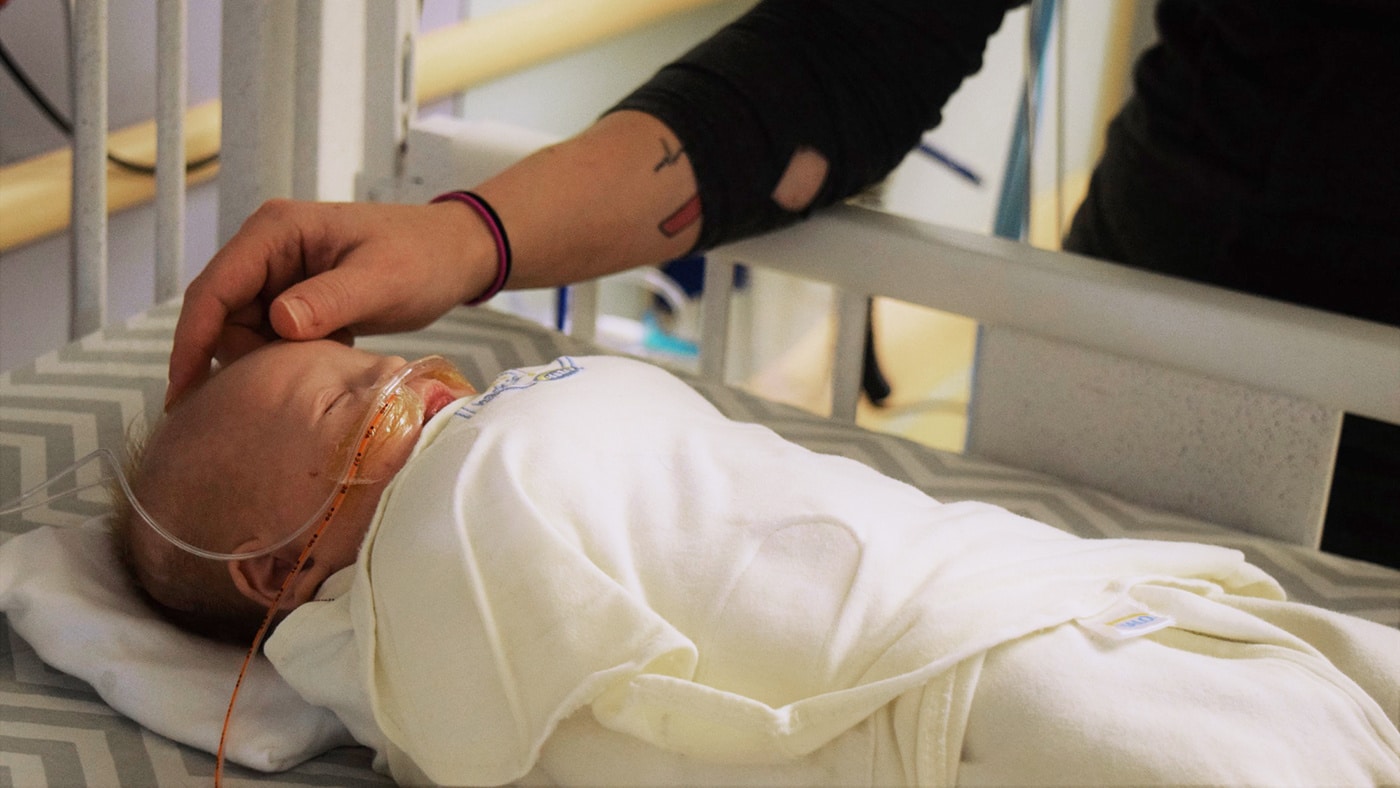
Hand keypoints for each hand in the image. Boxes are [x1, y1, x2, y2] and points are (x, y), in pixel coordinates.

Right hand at [167, 199, 493, 407]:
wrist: (455, 255)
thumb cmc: (423, 257)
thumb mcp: (381, 280)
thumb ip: (330, 300)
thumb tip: (278, 322)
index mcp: (276, 230)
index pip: (214, 288)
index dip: (193, 340)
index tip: (182, 391)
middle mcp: (267, 248)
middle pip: (221, 314)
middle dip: (241, 354)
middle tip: (287, 382)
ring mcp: (279, 273)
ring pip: (244, 330)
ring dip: (269, 357)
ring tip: (320, 362)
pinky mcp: (294, 296)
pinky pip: (269, 335)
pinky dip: (288, 355)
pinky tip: (324, 359)